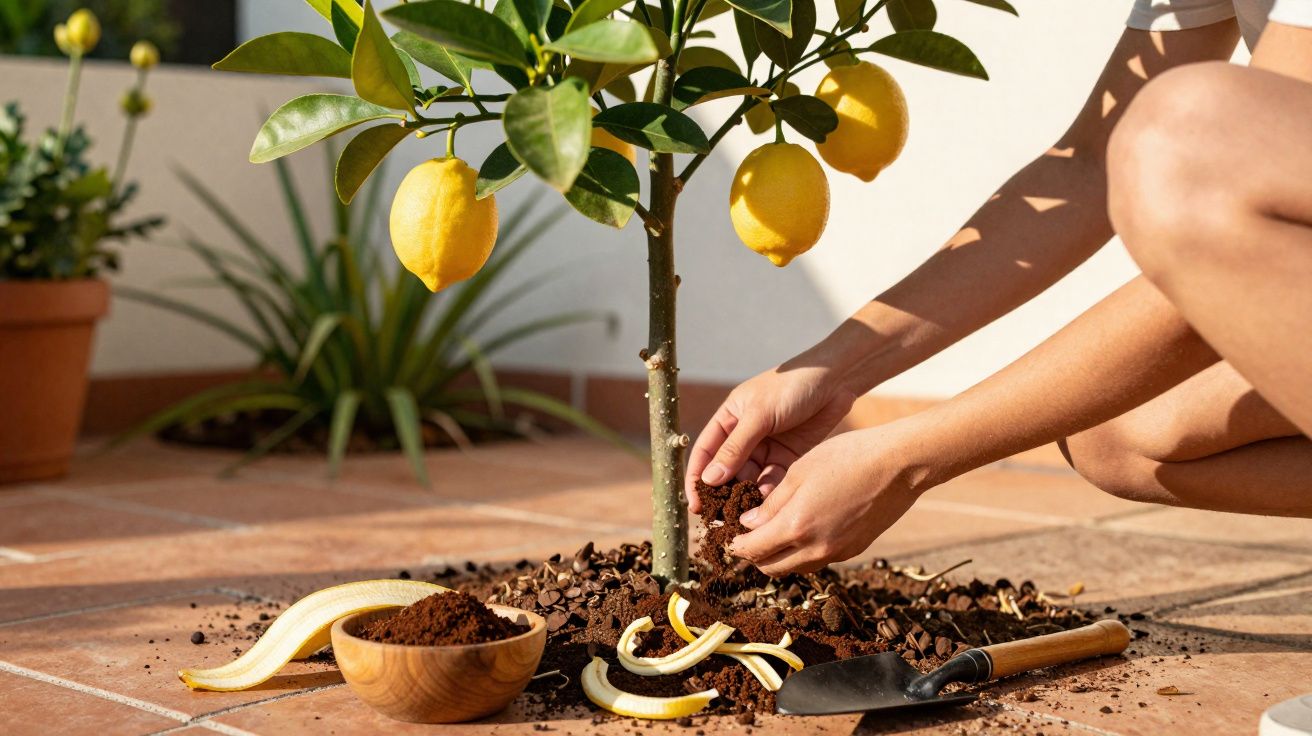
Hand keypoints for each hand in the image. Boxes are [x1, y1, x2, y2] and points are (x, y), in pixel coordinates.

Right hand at [685, 362, 856, 511]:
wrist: (836, 378)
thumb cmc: (792, 385)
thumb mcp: (759, 415)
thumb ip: (735, 448)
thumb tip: (709, 479)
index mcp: (729, 420)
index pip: (705, 453)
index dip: (697, 479)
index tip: (695, 505)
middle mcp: (744, 436)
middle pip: (726, 471)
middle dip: (723, 495)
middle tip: (720, 521)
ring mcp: (766, 448)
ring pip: (750, 480)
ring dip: (746, 498)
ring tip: (745, 518)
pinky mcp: (788, 458)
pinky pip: (773, 481)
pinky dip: (769, 494)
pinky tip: (769, 506)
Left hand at [729, 423, 935, 575]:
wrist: (899, 465)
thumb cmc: (848, 458)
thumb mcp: (799, 472)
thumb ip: (771, 503)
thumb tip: (750, 525)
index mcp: (796, 527)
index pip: (752, 550)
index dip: (735, 546)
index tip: (728, 538)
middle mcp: (815, 549)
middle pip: (771, 567)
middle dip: (754, 555)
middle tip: (746, 537)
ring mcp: (836, 553)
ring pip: (794, 567)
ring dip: (778, 556)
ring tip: (772, 532)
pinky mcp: (853, 551)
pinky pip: (817, 560)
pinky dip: (802, 552)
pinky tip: (803, 529)